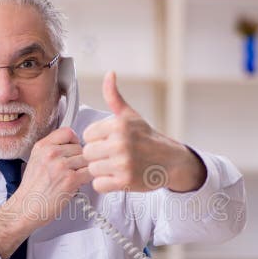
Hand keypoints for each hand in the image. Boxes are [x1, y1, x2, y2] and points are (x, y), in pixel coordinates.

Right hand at [15, 127, 91, 224]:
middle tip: (72, 170)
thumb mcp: (35, 161)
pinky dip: (88, 178)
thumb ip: (52, 150)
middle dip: (79, 159)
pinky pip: (90, 172)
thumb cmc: (32, 190)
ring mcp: (61, 165)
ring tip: (73, 178)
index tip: (73, 149)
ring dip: (84, 169)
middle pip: (80, 147)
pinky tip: (79, 183)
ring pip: (86, 159)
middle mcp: (51, 153)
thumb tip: (73, 146)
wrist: (25, 208)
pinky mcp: (70, 179)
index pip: (67, 132)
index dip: (74, 141)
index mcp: (42, 146)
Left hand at [82, 71, 205, 193]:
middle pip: (88, 153)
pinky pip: (99, 184)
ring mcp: (123, 163)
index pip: (87, 135)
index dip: (97, 140)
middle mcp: (121, 143)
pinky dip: (106, 183)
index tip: (110, 141)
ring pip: (92, 169)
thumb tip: (109, 74)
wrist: (170, 161)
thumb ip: (114, 97)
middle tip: (113, 156)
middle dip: (98, 155)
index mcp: (119, 124)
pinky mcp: (125, 181)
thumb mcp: (131, 115)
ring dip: (102, 170)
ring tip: (116, 166)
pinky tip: (117, 177)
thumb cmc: (147, 138)